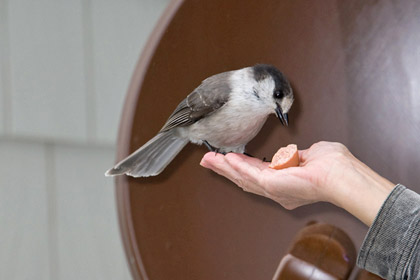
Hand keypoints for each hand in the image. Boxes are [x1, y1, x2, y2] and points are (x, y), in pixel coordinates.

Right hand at [200, 141, 394, 225]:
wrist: (342, 175)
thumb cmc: (334, 166)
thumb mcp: (311, 155)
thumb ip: (294, 156)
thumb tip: (289, 154)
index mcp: (285, 183)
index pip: (256, 173)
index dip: (240, 165)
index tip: (227, 158)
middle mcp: (277, 190)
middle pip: (244, 178)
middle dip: (224, 169)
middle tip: (208, 160)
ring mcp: (274, 190)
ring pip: (243, 178)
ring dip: (225, 168)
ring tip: (209, 159)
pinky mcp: (273, 186)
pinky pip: (250, 175)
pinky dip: (237, 166)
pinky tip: (226, 159)